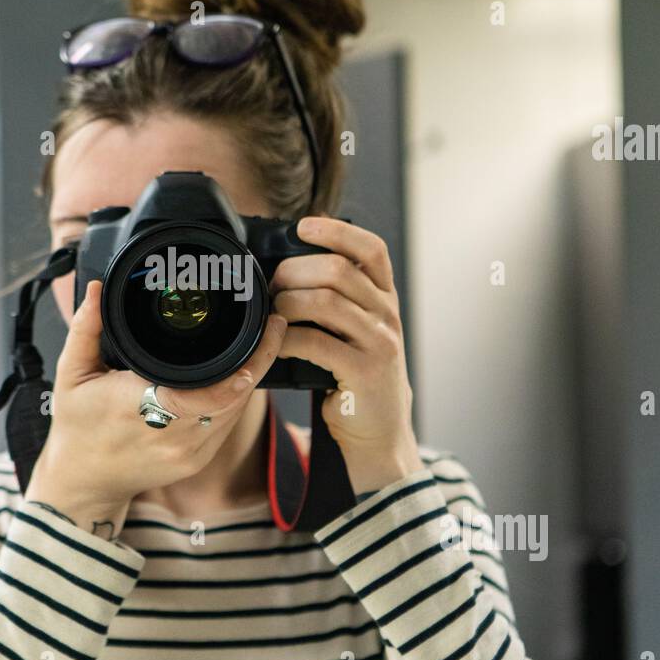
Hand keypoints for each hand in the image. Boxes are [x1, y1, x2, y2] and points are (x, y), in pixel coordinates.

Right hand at [25, 279, 288, 537]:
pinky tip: (239, 376)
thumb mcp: (71, 374)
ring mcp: (188, 453)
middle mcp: (172, 435)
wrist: (84, 482)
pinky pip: (227, 425)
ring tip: (262, 343)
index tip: (262, 330)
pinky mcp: (196, 462)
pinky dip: (236, 399)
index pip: (209, 389)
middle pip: (236, 396)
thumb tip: (94, 290)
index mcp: (140, 408)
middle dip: (259, 360)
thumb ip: (85, 330)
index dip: (244, 365)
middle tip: (272, 326)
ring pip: (237, 410)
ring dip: (250, 379)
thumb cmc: (77, 427)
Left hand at [270, 216, 421, 493]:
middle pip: (339, 270)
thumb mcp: (354, 333)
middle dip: (294, 270)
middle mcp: (387, 316)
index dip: (337, 231)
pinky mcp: (364, 372)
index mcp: (384, 299)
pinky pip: (316, 342)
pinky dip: (287, 338)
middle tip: (271, 285)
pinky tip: (275, 343)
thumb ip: (335, 302)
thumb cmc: (354, 378)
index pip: (371, 250)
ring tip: (271, 314)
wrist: (379, 433)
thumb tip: (283, 269)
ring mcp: (380, 343)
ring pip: (326, 301)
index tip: (303, 225)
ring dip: (287, 302)